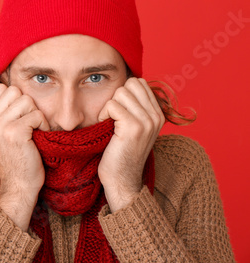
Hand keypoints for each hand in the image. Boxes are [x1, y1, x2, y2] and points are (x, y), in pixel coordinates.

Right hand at [0, 83, 49, 230]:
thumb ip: (0, 113)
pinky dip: (43, 125)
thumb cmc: (15, 159)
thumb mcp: (0, 134)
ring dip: (36, 115)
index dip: (16, 100)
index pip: (2, 89)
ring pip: (27, 101)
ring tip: (34, 132)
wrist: (18, 186)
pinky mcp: (14, 132)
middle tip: (29, 124)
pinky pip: (37, 114)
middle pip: (15, 91)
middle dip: (27, 106)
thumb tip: (12, 88)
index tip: (20, 118)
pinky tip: (39, 138)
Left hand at [97, 77, 164, 212]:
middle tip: (113, 117)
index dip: (123, 93)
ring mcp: (146, 121)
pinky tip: (106, 127)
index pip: (139, 83)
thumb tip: (126, 83)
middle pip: (131, 83)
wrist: (121, 180)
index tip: (118, 112)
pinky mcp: (133, 127)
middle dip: (116, 97)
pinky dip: (103, 114)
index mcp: (158, 114)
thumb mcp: (134, 127)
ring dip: (109, 106)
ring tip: (110, 123)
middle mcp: (156, 116)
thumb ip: (135, 107)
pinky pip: (112, 105)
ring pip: (121, 92)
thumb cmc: (120, 153)